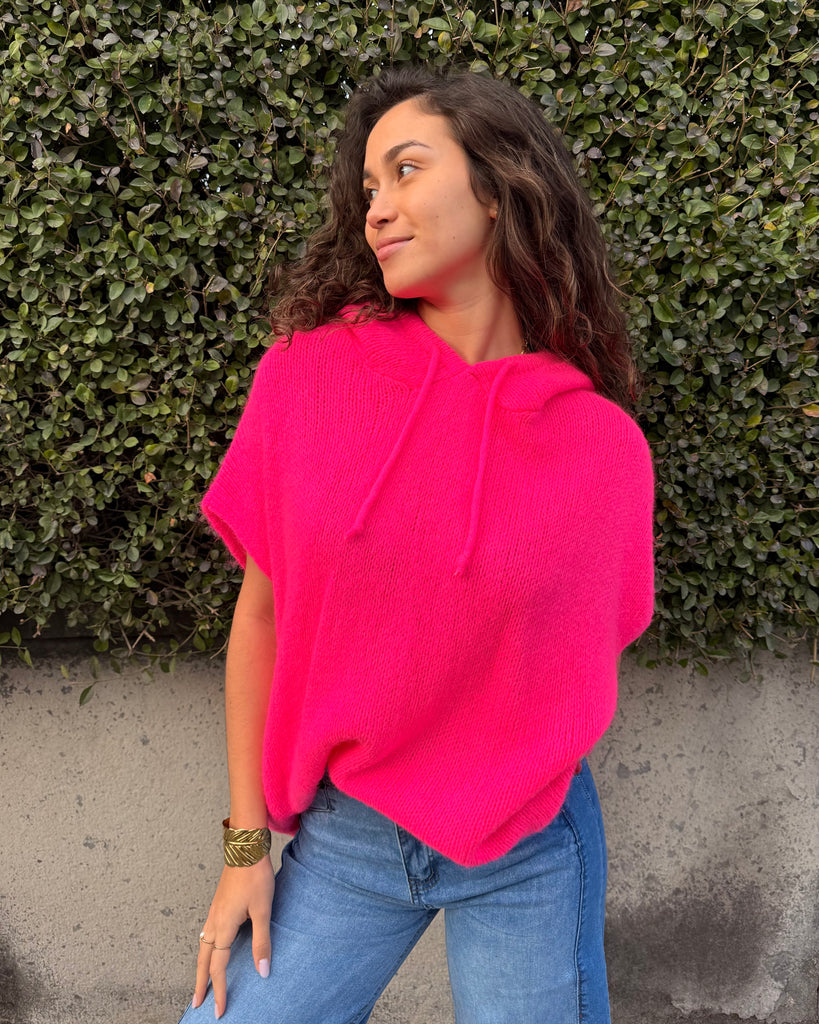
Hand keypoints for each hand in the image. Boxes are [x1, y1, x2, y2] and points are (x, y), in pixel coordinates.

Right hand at [193, 857, 274, 1017]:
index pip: (218, 966)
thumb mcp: (263, 911)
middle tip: (197, 1003)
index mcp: (223, 926)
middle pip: (203, 959)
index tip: (219, 1009)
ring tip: (200, 982)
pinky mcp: (218, 905)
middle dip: (200, 983)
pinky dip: (205, 949)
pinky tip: (211, 949)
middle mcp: (214, 922)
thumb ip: (262, 942)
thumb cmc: (255, 877)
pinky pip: (206, 934)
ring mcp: (214, 912)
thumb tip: (262, 972)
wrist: (246, 848)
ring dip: (201, 966)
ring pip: (203, 946)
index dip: (219, 989)